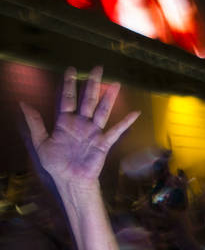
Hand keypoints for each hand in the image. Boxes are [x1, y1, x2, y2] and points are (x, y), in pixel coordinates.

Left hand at [21, 66, 138, 188]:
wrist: (69, 180)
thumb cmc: (55, 164)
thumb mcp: (41, 142)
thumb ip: (35, 122)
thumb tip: (23, 103)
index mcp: (65, 122)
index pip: (68, 98)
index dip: (69, 84)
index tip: (71, 69)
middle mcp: (81, 124)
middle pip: (88, 99)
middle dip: (92, 83)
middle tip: (97, 68)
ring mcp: (93, 132)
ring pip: (102, 110)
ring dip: (109, 97)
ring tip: (115, 83)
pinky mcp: (103, 143)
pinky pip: (116, 131)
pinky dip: (125, 122)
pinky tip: (135, 113)